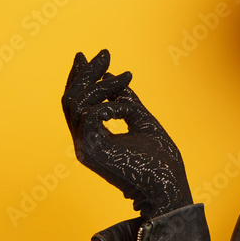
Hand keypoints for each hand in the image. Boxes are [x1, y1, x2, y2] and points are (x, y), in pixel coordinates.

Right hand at [62, 49, 192, 218]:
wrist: (169, 187)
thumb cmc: (161, 160)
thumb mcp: (142, 121)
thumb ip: (125, 102)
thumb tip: (113, 79)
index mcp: (93, 138)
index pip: (77, 104)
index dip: (79, 79)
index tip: (86, 56)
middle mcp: (83, 143)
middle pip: (70, 100)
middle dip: (86, 73)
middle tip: (104, 53)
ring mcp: (85, 148)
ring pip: (77, 104)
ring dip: (101, 84)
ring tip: (126, 77)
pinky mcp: (93, 151)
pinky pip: (91, 115)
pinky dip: (110, 104)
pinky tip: (127, 106)